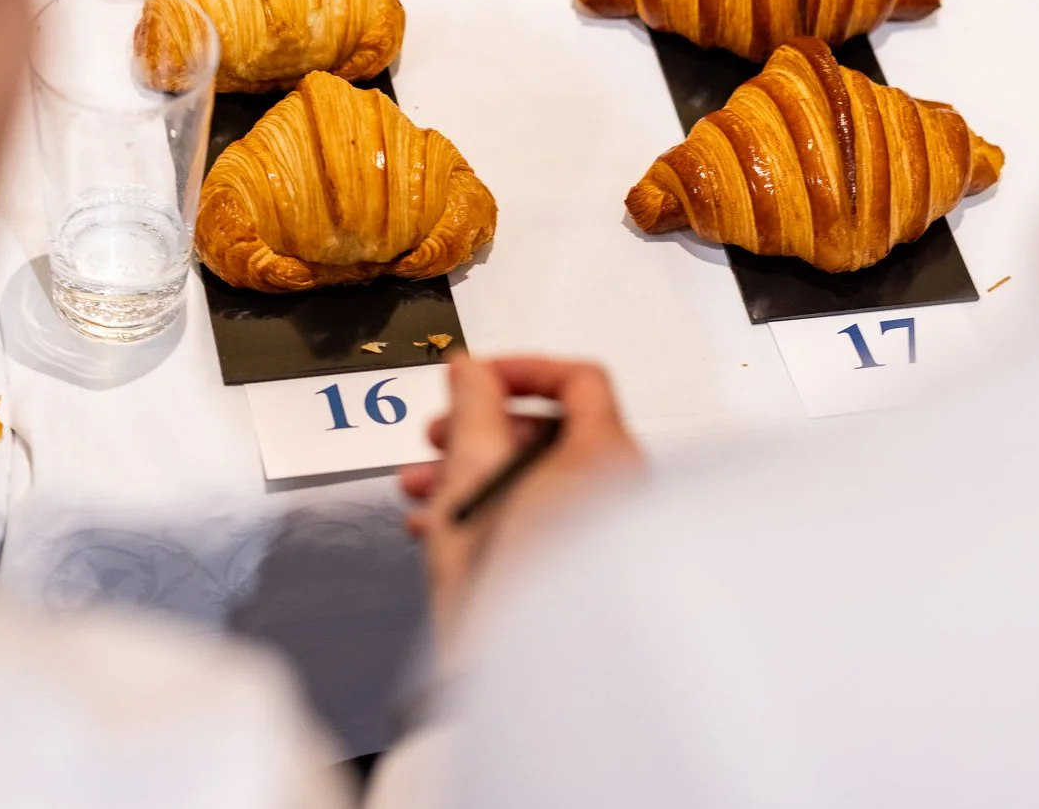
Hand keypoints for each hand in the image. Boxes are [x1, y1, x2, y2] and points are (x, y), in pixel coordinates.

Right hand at [398, 356, 642, 654]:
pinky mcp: (580, 570)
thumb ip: (472, 404)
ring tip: (421, 488)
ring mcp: (602, 533)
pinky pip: (537, 520)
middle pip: (549, 433)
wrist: (516, 669)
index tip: (477, 378)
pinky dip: (490, 512)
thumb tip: (472, 371)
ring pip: (535, 480)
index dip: (519, 369)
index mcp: (605, 455)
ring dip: (472, 474)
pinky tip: (440, 530)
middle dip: (479, 430)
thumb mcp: (471, 468)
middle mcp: (616, 490)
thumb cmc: (506, 578)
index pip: (579, 380)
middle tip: (439, 435)